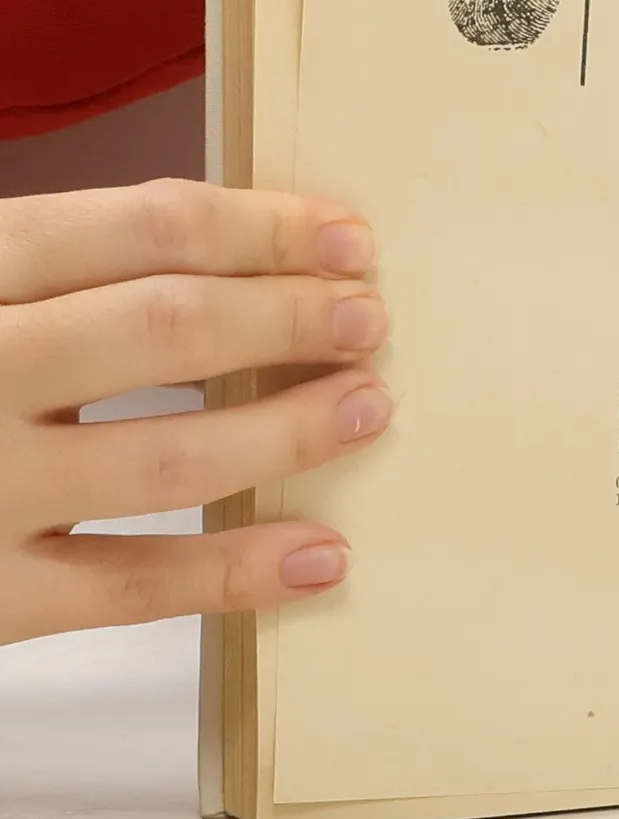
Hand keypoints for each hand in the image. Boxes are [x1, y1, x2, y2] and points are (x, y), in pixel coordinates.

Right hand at [0, 180, 391, 645]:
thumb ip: (50, 268)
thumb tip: (230, 247)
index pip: (138, 228)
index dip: (261, 229)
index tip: (344, 238)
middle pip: (166, 329)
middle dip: (288, 319)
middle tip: (369, 319)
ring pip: (165, 459)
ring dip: (287, 430)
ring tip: (368, 406)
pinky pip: (128, 590)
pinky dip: (236, 573)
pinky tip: (323, 554)